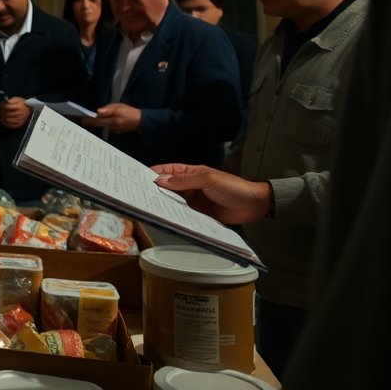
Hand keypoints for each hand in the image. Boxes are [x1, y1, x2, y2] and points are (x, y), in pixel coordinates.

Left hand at [0, 97, 30, 129]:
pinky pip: (10, 125)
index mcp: (20, 107)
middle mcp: (20, 114)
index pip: (7, 107)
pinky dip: (4, 123)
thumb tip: (3, 103)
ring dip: (1, 118)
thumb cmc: (22, 103)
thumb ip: (10, 100)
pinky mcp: (19, 125)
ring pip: (7, 120)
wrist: (29, 109)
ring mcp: (20, 120)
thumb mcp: (17, 99)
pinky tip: (2, 119)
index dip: (1, 106)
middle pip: (7, 114)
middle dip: (0, 112)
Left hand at [82, 103, 141, 133]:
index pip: (97, 121)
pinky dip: (103, 123)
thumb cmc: (130, 112)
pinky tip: (101, 120)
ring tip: (88, 119)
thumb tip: (98, 112)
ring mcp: (114, 130)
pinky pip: (107, 126)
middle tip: (81, 119)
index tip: (81, 119)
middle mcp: (111, 128)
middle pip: (98, 125)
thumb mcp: (119, 107)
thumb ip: (108, 110)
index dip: (88, 120)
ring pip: (102, 125)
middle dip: (90, 122)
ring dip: (96, 122)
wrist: (141, 121)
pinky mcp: (116, 131)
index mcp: (112, 121)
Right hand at [151, 163, 272, 224]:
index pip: (168, 171)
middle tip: (139, 196)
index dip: (154, 173)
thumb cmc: (232, 187)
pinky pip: (183, 214)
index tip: (137, 178)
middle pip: (168, 188)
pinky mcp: (198, 215)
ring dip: (163, 204)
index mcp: (191, 173)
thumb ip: (184, 180)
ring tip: (148, 208)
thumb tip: (161, 180)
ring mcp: (193, 201)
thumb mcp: (207, 179)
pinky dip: (174, 216)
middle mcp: (190, 186)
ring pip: (173, 202)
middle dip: (155, 190)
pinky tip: (165, 218)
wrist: (253, 205)